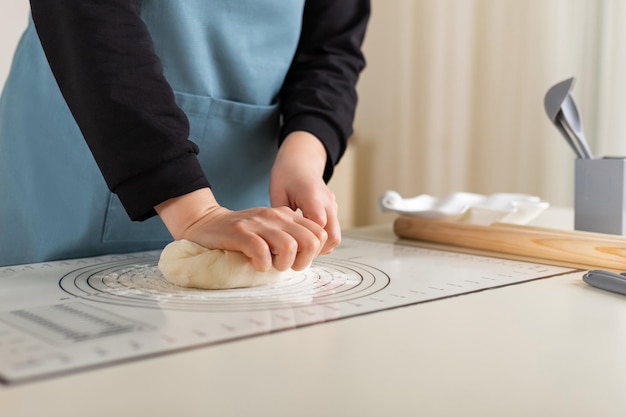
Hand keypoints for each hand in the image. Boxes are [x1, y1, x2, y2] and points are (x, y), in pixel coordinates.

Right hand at [155, 188, 326, 271]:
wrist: (207, 223)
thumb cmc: (242, 234)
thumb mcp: (272, 229)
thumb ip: (291, 236)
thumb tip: (310, 256)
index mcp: (287, 215)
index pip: (319, 233)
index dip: (314, 253)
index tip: (298, 260)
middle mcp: (277, 216)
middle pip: (311, 241)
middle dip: (302, 261)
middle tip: (286, 266)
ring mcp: (259, 223)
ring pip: (289, 247)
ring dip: (282, 264)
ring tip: (270, 266)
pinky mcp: (241, 232)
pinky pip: (261, 251)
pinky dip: (262, 264)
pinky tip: (255, 265)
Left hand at [270, 131, 340, 253]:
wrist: (302, 160)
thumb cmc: (287, 174)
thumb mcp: (277, 193)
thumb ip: (281, 216)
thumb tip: (279, 241)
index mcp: (313, 195)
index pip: (318, 225)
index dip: (307, 242)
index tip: (291, 249)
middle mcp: (327, 202)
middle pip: (332, 235)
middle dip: (315, 250)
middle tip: (296, 256)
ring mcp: (333, 206)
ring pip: (335, 235)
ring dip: (320, 247)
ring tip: (299, 250)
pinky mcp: (332, 210)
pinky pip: (332, 230)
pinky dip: (322, 240)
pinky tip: (304, 241)